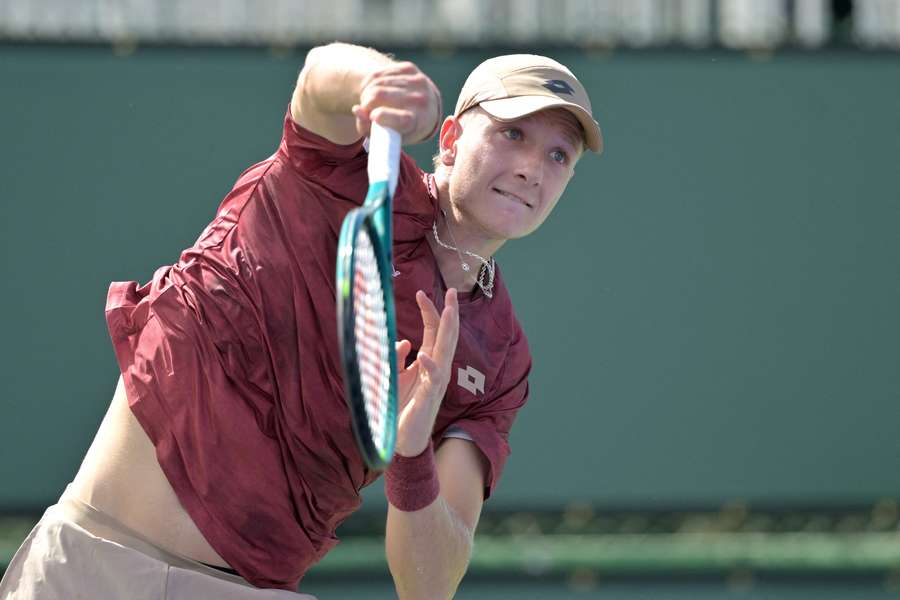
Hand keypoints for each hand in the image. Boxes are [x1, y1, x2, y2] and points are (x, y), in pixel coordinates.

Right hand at [351, 61, 441, 143]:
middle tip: (366, 109)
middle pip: (380, 94)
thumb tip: (357, 110)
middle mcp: (421, 100)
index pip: (402, 118)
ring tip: (369, 102)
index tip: (372, 116)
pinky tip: (372, 90)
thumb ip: (368, 128)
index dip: (382, 116)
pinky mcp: (410, 68)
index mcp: (419, 121)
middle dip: (366, 102)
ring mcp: (417, 81)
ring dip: (367, 93)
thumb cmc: (401, 128)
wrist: (425, 108)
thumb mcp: (387, 137)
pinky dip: (370, 82)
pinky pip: (380, 73)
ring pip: (377, 82)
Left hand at [393, 289, 458, 456]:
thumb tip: (404, 342)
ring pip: (445, 353)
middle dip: (449, 314)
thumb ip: (398, 358)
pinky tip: (424, 355)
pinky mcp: (428, 399)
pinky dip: (429, 367)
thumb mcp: (396, 377)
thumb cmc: (401, 408)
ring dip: (447, 332)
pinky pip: (432, 381)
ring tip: (449, 312)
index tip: (422, 292)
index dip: (430, 311)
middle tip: (453, 292)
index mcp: (429, 363)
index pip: (434, 331)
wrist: (403, 440)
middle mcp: (436, 370)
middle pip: (446, 337)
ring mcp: (435, 384)